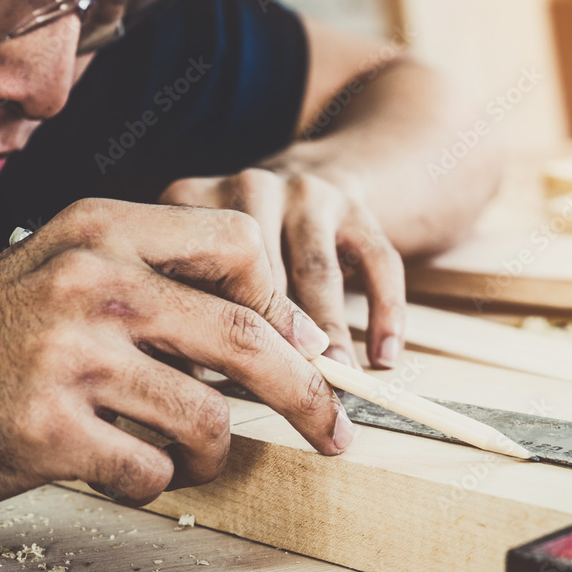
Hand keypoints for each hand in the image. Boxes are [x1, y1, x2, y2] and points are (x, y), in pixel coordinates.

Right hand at [0, 198, 354, 506]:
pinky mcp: (48, 430)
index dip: (283, 304)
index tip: (305, 347)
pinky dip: (157, 479)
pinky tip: (126, 465)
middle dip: (306, 394)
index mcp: (105, 229)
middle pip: (245, 339)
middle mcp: (90, 282)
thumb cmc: (7, 332)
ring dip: (213, 448)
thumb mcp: (80, 270)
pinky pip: (152, 469)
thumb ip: (174, 288)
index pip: (238, 247)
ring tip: (188, 449)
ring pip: (207, 418)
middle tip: (333, 428)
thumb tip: (291, 336)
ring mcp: (68, 356)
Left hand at [159, 169, 405, 369]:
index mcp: (198, 200)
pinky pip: (379, 259)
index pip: (200, 268)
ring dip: (330, 331)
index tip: (220, 375)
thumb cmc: (235, 246)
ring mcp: (308, 193)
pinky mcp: (356, 206)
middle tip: (287, 392)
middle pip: (263, 270)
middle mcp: (253, 188)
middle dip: (277, 338)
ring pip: (319, 270)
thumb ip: (185, 299)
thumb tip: (185, 378)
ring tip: (339, 379)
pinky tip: (386, 357)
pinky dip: (385, 310)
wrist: (303, 179)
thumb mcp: (196, 255)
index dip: (211, 325)